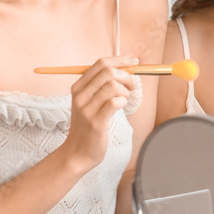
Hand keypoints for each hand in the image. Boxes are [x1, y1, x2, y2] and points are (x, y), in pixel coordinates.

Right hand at [61, 55, 136, 172]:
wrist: (78, 152)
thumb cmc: (89, 125)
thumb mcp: (91, 101)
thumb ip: (104, 84)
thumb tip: (127, 66)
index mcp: (78, 87)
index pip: (101, 63)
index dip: (121, 60)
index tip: (134, 62)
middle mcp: (80, 95)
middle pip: (108, 71)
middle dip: (126, 76)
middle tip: (131, 87)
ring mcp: (87, 109)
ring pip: (113, 85)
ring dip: (125, 91)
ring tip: (124, 100)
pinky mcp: (96, 122)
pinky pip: (115, 102)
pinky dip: (123, 102)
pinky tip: (121, 107)